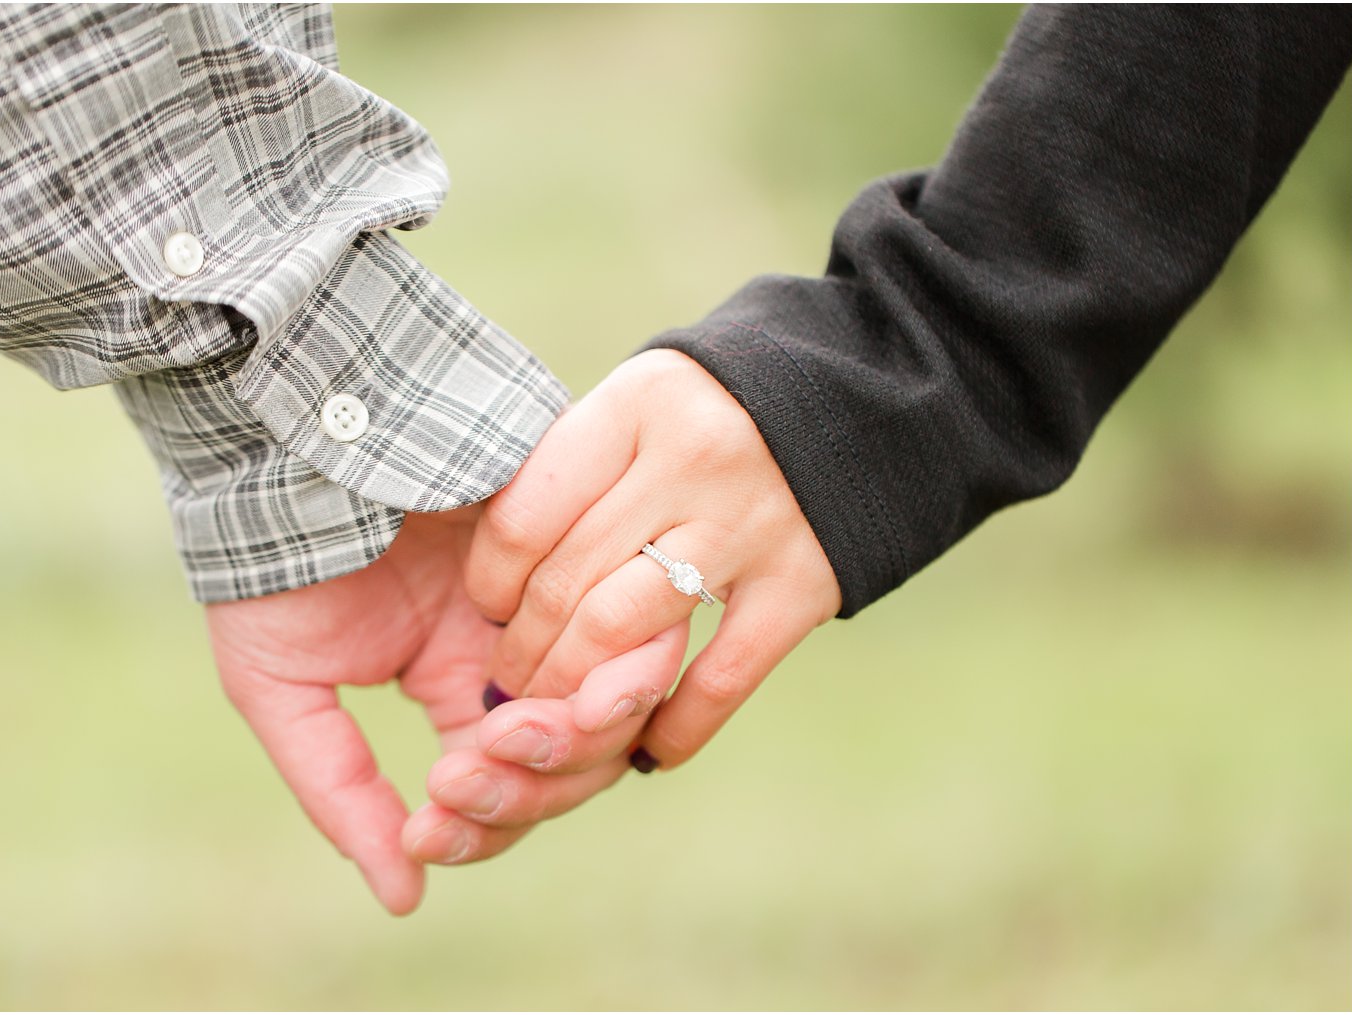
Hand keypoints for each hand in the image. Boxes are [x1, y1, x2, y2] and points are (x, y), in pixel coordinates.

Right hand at [205, 508, 669, 913]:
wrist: (279, 446)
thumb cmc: (268, 566)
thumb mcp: (284, 696)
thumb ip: (342, 794)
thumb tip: (405, 898)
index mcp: (460, 688)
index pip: (512, 787)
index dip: (485, 825)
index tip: (430, 819)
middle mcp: (523, 647)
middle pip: (580, 760)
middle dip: (535, 784)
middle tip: (468, 768)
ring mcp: (558, 592)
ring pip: (617, 698)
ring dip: (577, 734)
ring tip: (520, 726)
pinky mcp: (582, 533)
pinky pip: (632, 615)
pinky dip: (609, 664)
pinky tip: (560, 681)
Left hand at [467, 349, 840, 769]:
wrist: (864, 401)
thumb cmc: (716, 409)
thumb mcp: (639, 404)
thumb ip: (575, 470)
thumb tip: (490, 575)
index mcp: (636, 407)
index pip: (524, 519)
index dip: (489, 584)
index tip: (488, 610)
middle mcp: (693, 460)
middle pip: (566, 585)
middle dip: (519, 654)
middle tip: (503, 686)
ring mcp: (753, 524)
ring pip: (622, 635)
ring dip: (571, 692)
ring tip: (552, 712)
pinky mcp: (806, 583)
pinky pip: (721, 679)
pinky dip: (674, 728)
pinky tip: (646, 750)